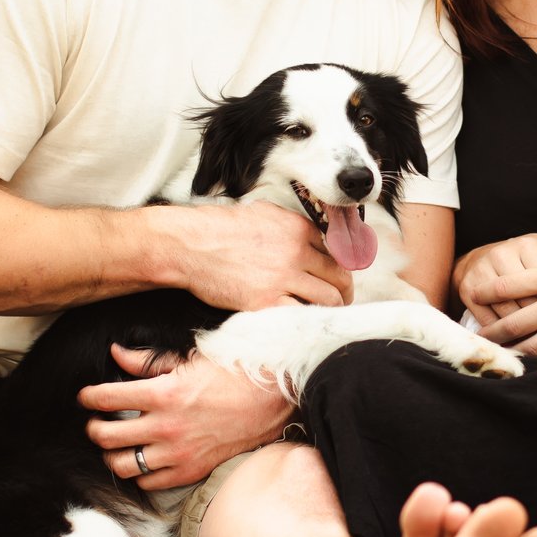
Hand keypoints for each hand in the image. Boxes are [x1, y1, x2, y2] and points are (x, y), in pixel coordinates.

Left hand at [79, 346, 294, 492]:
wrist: (271, 400)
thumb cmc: (232, 374)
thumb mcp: (188, 359)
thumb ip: (147, 361)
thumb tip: (117, 353)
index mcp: (162, 393)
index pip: (106, 398)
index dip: (89, 397)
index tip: (86, 397)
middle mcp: (165, 426)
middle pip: (105, 435)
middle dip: (94, 428)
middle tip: (96, 422)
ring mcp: (177, 452)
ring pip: (122, 464)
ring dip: (111, 454)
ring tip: (114, 445)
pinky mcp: (190, 470)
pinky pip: (150, 482)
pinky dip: (139, 473)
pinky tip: (141, 460)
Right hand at [154, 203, 350, 310]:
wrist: (191, 244)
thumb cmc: (220, 228)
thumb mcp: (263, 213)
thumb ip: (290, 225)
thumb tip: (310, 236)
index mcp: (298, 228)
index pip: (336, 252)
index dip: (340, 267)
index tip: (337, 278)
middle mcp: (296, 251)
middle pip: (339, 276)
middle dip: (344, 291)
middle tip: (341, 300)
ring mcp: (282, 278)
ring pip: (328, 299)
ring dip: (332, 309)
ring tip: (327, 315)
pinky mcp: (266, 302)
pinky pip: (302, 316)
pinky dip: (308, 321)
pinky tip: (306, 323)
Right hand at [454, 231, 536, 328]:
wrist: (479, 259)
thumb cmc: (521, 259)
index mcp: (526, 244)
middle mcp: (502, 254)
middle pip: (528, 299)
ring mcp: (482, 271)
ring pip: (508, 312)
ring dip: (523, 332)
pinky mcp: (468, 289)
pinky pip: (489, 320)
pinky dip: (503, 336)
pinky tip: (515, 344)